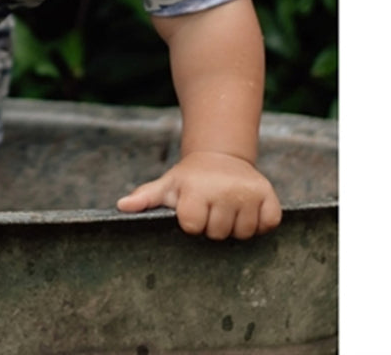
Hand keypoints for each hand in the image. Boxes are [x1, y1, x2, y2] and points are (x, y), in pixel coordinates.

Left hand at [116, 151, 281, 239]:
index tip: (192, 209)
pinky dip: (260, 223)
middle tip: (211, 207)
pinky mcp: (269, 196)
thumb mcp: (167, 185)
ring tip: (227, 207)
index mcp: (197, 189)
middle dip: (213, 226)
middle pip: (219, 233)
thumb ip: (145, 197)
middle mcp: (224, 189)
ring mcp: (249, 193)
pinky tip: (246, 209)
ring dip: (236, 226)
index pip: (193, 227)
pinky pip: (268, 225)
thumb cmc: (189, 178)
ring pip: (244, 233)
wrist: (220, 157)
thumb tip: (121, 206)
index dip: (192, 223)